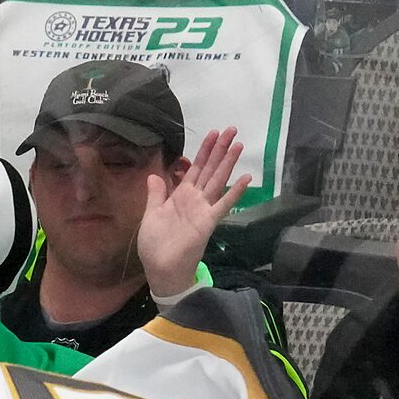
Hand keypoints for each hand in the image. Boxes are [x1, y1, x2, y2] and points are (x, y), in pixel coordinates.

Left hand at [137, 127, 252, 301]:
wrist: (161, 269)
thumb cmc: (155, 245)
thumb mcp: (151, 215)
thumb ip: (156, 195)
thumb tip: (154, 175)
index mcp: (180, 195)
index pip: (195, 168)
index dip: (204, 151)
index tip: (213, 134)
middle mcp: (195, 199)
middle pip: (209, 169)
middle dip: (220, 149)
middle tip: (232, 129)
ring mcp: (203, 209)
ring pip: (218, 180)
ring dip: (228, 163)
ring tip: (239, 144)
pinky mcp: (208, 221)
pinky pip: (223, 204)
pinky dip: (235, 192)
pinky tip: (246, 178)